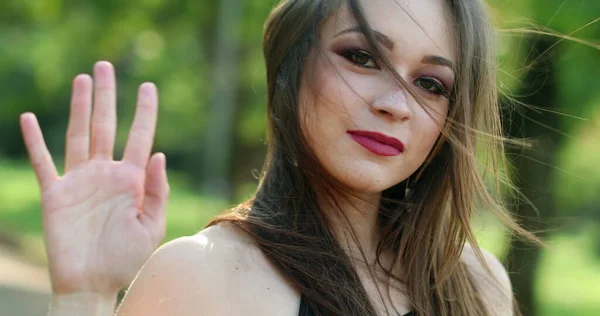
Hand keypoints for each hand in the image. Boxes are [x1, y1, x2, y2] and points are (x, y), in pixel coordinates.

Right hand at [20, 61, 168, 295]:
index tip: (149, 86)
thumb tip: (159, 154)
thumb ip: (157, 192)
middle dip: (106, 96)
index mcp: (131, 180)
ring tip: (82, 79)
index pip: (140, 137)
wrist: (92, 284)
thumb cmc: (126, 259)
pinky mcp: (55, 194)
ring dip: (78, 107)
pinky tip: (29, 119)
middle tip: (104, 66)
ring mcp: (79, 181)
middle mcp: (105, 174)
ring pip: (78, 135)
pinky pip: (44, 162)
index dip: (145, 111)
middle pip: (106, 126)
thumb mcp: (151, 227)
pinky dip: (36, 142)